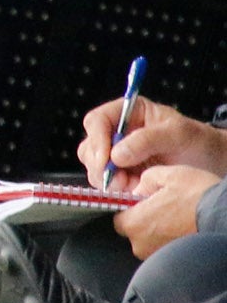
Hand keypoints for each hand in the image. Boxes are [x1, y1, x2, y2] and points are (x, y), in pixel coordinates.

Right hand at [82, 97, 226, 184]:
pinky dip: (116, 189)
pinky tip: (134, 190)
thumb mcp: (179, 134)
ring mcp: (118, 154)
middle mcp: (118, 132)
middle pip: (90, 146)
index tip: (106, 160)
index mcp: (128, 113)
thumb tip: (116, 154)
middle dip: (100, 165)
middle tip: (120, 179)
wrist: (213, 164)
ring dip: (108, 180)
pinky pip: (106, 182)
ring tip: (131, 185)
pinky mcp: (122, 173)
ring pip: (94, 167)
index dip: (97, 140)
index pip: (97, 121)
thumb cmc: (199, 143)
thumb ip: (148, 140)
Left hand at [120, 164, 221, 258]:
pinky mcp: (176, 263)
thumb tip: (140, 189)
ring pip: (151, 241)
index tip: (142, 202)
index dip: (130, 208)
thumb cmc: (199, 197)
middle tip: (164, 208)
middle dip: (145, 221)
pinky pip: (166, 249)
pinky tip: (186, 229)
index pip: (118, 217)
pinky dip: (172, 240)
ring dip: (160, 231)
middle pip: (134, 232)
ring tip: (178, 218)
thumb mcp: (168, 175)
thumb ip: (146, 180)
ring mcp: (158, 256)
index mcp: (134, 223)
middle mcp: (142, 245)